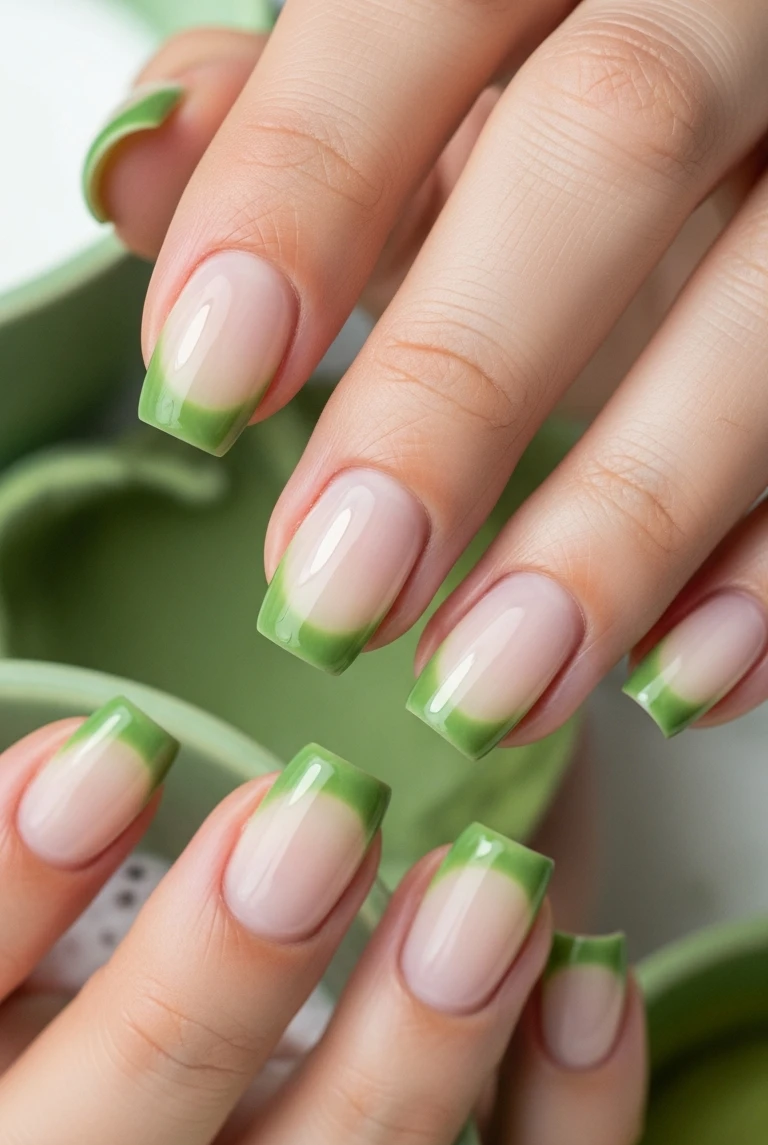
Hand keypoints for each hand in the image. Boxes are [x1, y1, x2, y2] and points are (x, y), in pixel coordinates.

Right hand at [0, 701, 643, 1144]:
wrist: (389, 799)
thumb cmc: (245, 766)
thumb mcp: (169, 749)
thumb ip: (122, 762)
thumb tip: (164, 676)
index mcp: (18, 1036)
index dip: (5, 897)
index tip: (114, 750)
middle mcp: (134, 1141)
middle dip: (189, 1008)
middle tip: (312, 819)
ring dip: (388, 1076)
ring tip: (484, 886)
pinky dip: (561, 1113)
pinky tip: (585, 972)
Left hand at [84, 4, 767, 750]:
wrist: (750, 100)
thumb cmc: (561, 91)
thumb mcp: (420, 81)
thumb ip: (286, 114)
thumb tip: (136, 176)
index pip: (417, 11)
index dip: (302, 191)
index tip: (205, 383)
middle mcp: (725, 16)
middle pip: (610, 145)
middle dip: (456, 386)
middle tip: (343, 586)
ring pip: (766, 316)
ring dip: (624, 524)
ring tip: (491, 680)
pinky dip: (765, 574)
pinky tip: (672, 676)